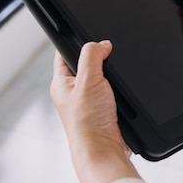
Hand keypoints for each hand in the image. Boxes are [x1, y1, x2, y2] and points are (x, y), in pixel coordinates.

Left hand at [50, 41, 140, 182]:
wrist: (104, 149)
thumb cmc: (87, 122)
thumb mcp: (87, 80)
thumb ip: (92, 56)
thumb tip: (102, 44)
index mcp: (61, 83)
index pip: (63, 54)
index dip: (76, 42)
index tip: (88, 33)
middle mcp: (74, 91)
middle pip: (87, 63)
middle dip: (100, 58)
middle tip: (107, 57)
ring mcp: (90, 100)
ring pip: (103, 76)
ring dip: (112, 76)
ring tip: (113, 81)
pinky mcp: (106, 108)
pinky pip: (114, 89)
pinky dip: (120, 88)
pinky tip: (120, 92)